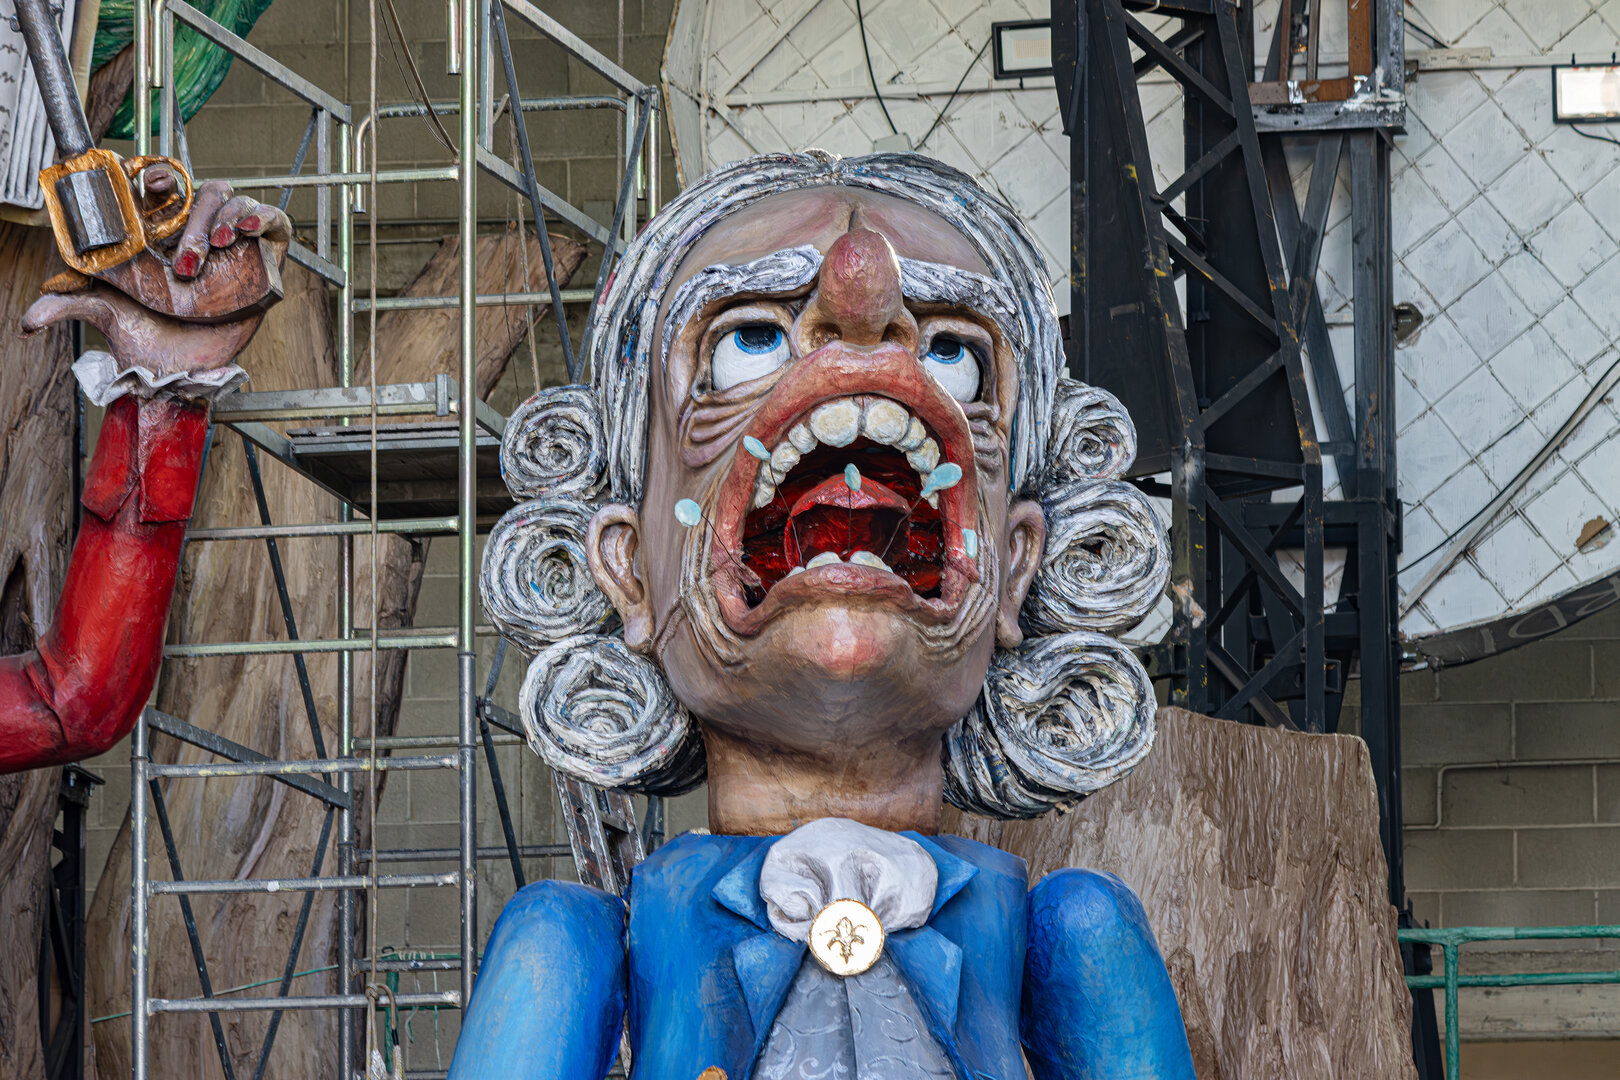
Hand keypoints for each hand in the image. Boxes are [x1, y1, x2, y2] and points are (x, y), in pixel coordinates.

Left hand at [21, 179, 292, 375]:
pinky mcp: (265, 257)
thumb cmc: (149, 338)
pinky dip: (261, 217)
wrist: (185, 371)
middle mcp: (197, 231)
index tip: (150, 179)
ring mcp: (233, 243)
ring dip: (225, 218)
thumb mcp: (105, 312)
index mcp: (161, 232)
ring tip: (216, 247)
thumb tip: (30, 318)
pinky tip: (246, 232)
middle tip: (185, 259)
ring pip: (234, 202)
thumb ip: (70, 304)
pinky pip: (272, 221)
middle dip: (194, 216)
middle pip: (202, 192)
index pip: (165, 185)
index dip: (160, 173)